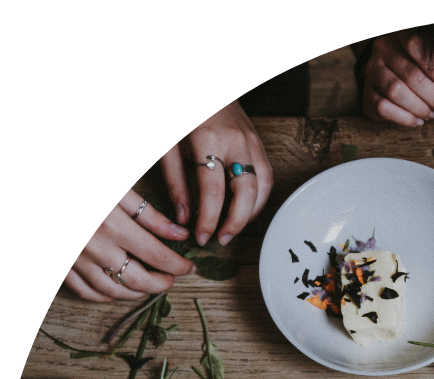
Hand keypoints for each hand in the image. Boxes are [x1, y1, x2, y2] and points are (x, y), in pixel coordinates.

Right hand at [64, 189, 194, 302]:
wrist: (25, 188)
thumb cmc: (74, 176)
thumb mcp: (117, 191)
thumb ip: (148, 214)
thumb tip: (180, 235)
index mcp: (112, 225)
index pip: (158, 257)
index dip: (179, 266)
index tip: (189, 267)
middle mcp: (94, 248)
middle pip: (139, 281)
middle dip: (161, 284)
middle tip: (172, 278)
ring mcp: (75, 260)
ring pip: (114, 291)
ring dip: (137, 292)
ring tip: (149, 284)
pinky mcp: (60, 266)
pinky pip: (85, 292)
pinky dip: (105, 296)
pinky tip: (117, 289)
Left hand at [160, 100, 272, 246]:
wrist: (203, 83)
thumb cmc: (184, 116)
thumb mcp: (167, 145)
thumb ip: (175, 182)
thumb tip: (183, 217)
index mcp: (207, 139)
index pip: (213, 191)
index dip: (208, 219)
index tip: (201, 237)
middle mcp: (235, 142)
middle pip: (245, 193)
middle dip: (235, 222)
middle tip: (221, 239)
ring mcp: (251, 142)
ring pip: (261, 188)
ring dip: (249, 214)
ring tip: (232, 228)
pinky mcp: (259, 144)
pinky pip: (266, 178)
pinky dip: (258, 199)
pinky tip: (244, 209)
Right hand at [362, 31, 433, 127]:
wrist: (397, 86)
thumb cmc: (423, 70)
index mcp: (400, 35)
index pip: (415, 43)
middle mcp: (382, 49)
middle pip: (409, 73)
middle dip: (433, 95)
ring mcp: (372, 71)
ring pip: (395, 91)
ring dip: (419, 107)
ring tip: (432, 114)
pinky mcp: (368, 94)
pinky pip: (384, 107)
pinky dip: (405, 118)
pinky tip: (418, 120)